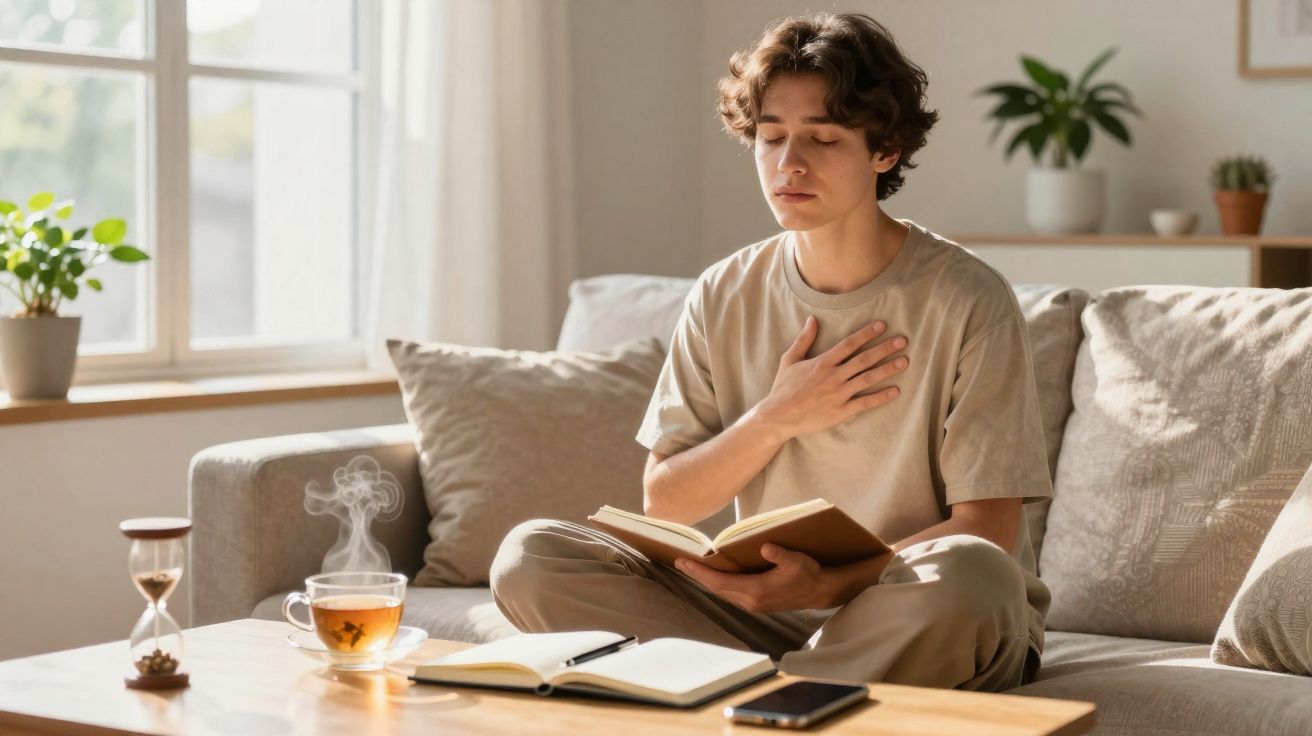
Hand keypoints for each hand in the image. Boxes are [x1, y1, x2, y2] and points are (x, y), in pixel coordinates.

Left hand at [674, 544, 836, 611]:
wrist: (820, 592)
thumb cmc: (808, 574)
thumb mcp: (796, 560)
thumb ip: (779, 554)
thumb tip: (764, 547)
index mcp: (755, 591)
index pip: (719, 582)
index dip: (699, 573)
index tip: (683, 562)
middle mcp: (750, 601)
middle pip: (715, 589)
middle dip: (697, 576)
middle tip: (679, 562)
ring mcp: (752, 604)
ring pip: (722, 592)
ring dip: (706, 581)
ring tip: (691, 569)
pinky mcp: (756, 603)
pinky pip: (729, 593)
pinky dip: (717, 584)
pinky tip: (712, 576)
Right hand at [753, 316, 908, 439]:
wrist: (778, 416)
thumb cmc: (783, 388)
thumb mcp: (789, 360)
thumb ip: (803, 339)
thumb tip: (812, 319)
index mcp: (822, 362)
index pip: (849, 344)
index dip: (866, 333)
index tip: (882, 326)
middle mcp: (833, 376)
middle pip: (863, 359)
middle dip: (884, 349)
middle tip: (902, 341)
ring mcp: (838, 394)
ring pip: (867, 379)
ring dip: (887, 369)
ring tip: (904, 361)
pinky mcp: (841, 411)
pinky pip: (865, 403)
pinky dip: (881, 397)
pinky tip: (895, 391)